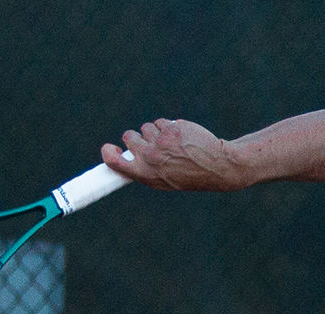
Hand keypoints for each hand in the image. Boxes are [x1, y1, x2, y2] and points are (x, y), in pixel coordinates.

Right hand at [102, 118, 244, 190]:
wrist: (216, 167)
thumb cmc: (189, 176)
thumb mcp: (164, 181)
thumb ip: (144, 170)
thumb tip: (125, 159)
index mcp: (144, 174)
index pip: (114, 162)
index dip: (108, 153)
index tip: (109, 148)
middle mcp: (149, 158)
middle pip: (128, 136)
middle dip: (136, 136)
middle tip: (150, 143)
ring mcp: (160, 142)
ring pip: (146, 127)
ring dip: (155, 132)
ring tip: (171, 144)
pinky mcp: (171, 129)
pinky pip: (161, 122)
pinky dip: (168, 127)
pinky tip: (181, 137)